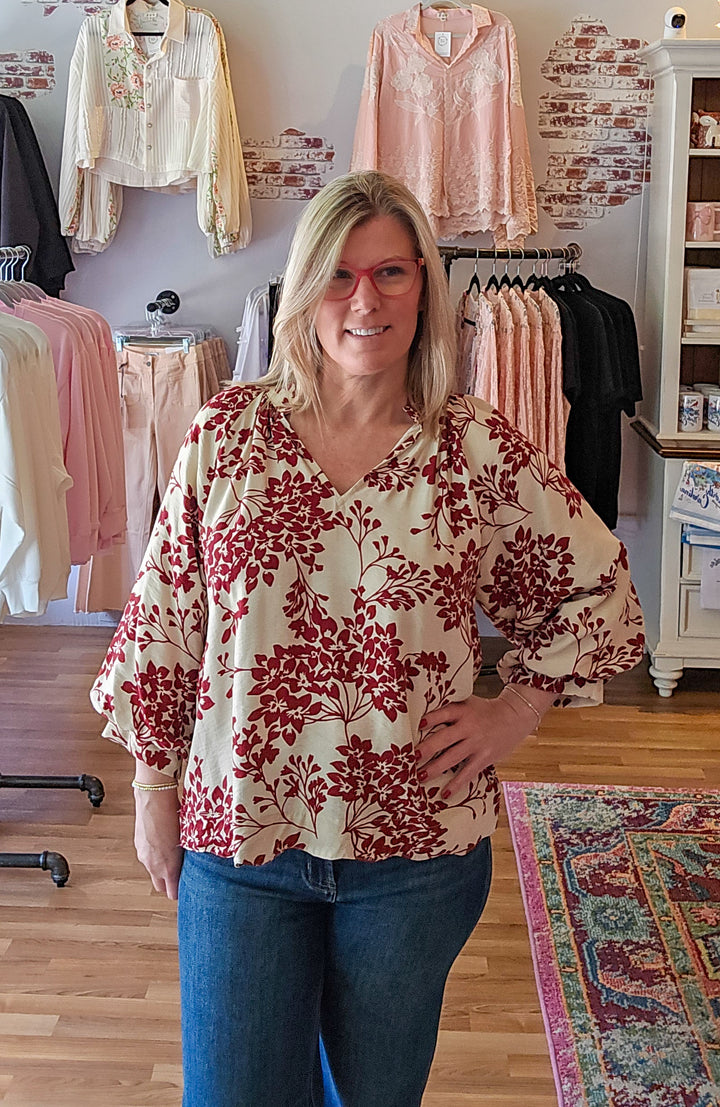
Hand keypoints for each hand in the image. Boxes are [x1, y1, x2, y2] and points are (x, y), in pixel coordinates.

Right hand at [133, 788, 182, 899]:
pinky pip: (148, 858)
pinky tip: (164, 843)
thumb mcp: (188, 838)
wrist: (154, 798)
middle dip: (170, 885)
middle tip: (182, 875)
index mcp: (167, 867)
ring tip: (174, 854)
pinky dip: (155, 856)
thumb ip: (188, 855)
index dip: (180, 892)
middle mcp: (153, 865)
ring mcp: (144, 856)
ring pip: (154, 871)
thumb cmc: (173, 815)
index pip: (172, 893)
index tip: (188, 889)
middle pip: (161, 887)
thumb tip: (196, 862)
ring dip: (162, 869)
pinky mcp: (139, 846)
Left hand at [416, 691, 546, 800]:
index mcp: (462, 710)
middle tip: (411, 758)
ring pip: (453, 758)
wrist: (513, 717)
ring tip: (420, 777)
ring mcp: (476, 743)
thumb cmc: (483, 710)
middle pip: (444, 739)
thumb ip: (449, 708)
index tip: (417, 725)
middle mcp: (468, 727)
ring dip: (435, 769)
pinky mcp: (484, 758)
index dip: (431, 719)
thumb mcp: (468, 702)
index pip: (444, 714)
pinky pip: (468, 773)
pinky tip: (444, 794)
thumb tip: (420, 717)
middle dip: (427, 749)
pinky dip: (456, 784)